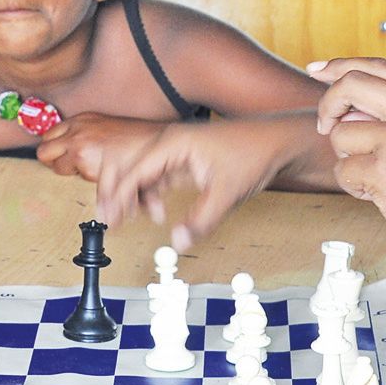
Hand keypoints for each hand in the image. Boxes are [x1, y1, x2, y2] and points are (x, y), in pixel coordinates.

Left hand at [35, 112, 166, 183]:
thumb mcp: (105, 128)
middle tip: (74, 168)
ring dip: (73, 174)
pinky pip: (76, 179)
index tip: (63, 158)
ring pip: (57, 168)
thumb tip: (64, 150)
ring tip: (96, 171)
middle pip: (43, 152)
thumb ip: (85, 136)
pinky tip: (105, 178)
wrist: (160, 143)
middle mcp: (77, 129)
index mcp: (82, 119)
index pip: (48, 135)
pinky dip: (89, 183)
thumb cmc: (137, 140)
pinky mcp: (87, 162)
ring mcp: (80, 145)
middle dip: (55, 163)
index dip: (55, 151)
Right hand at [93, 121, 284, 250]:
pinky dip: (148, 195)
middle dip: (116, 193)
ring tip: (127, 220)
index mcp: (173, 143)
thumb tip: (178, 243)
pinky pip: (155, 176)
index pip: (135, 169)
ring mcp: (175, 150)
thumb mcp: (227, 193)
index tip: (110, 218)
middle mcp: (169, 143)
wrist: (277, 141)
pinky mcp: (183, 160)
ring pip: (140, 173)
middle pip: (128, 166)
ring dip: (132, 196)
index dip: (119, 196)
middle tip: (108, 220)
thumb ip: (201, 220)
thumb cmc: (253, 154)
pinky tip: (153, 214)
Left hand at [311, 57, 385, 264]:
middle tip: (324, 125)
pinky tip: (379, 195)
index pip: (379, 67)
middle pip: (351, 84)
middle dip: (328, 104)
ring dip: (347, 158)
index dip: (341, 66)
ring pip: (341, 134)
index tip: (317, 70)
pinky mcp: (384, 171)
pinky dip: (353, 186)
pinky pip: (343, 171)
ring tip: (376, 177)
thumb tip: (347, 113)